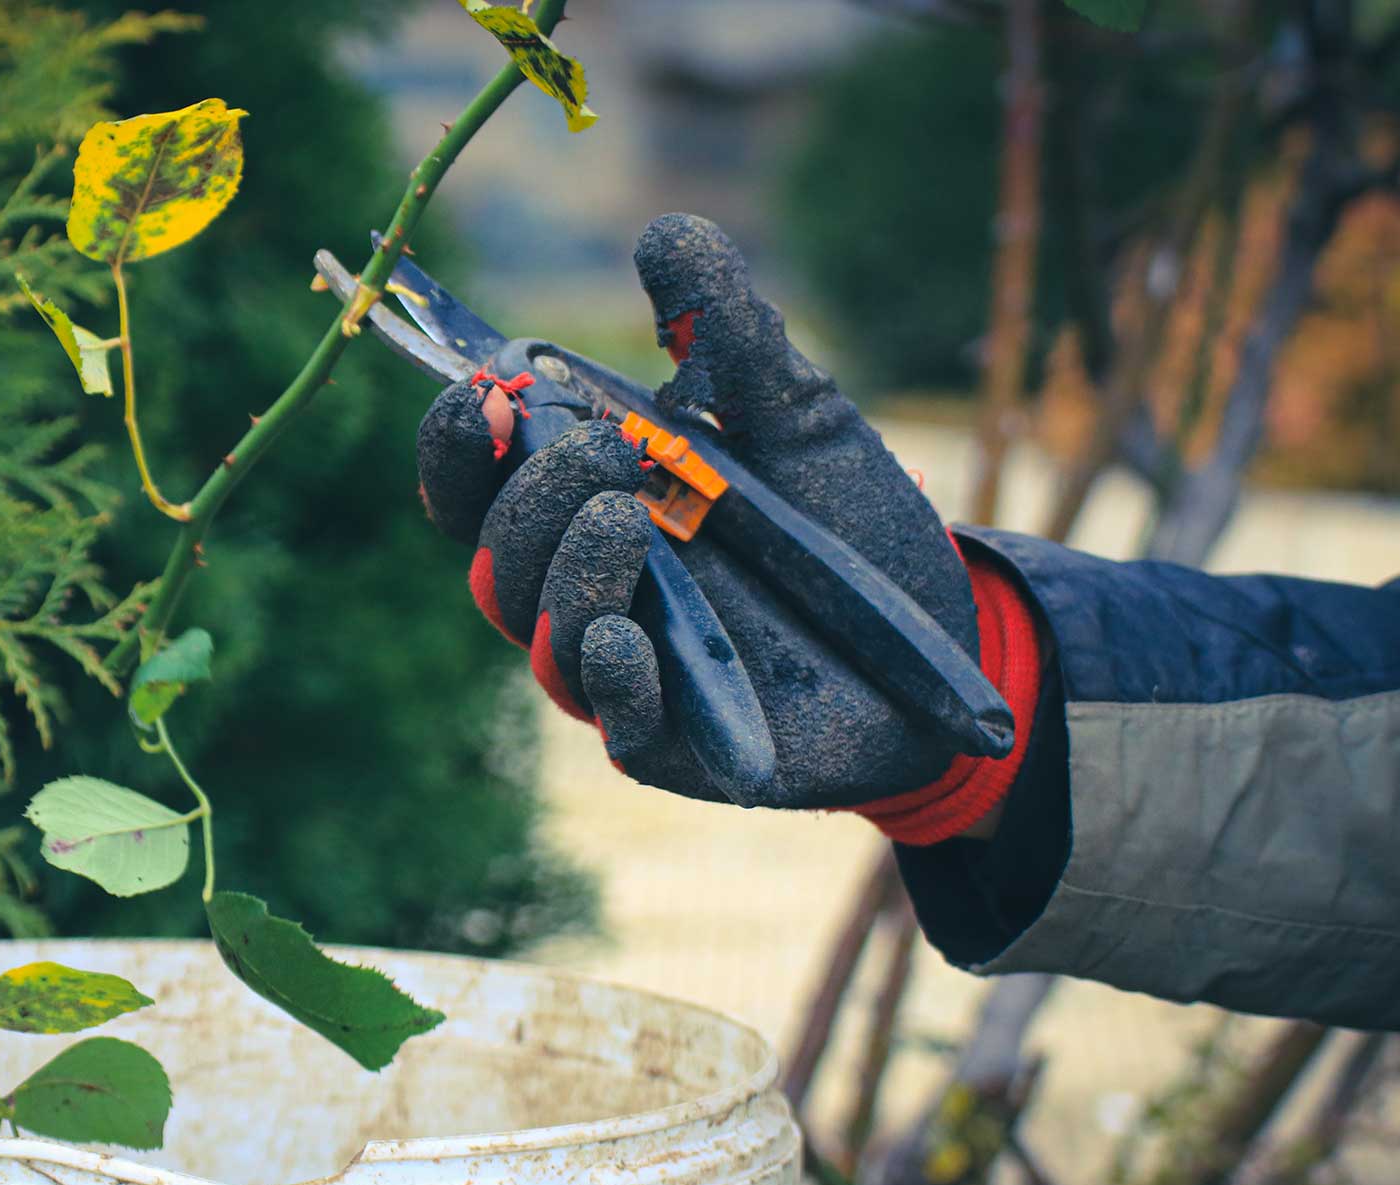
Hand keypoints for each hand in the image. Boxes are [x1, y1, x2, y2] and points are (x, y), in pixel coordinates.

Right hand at [415, 214, 982, 809]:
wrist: (941, 636)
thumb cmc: (844, 521)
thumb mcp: (793, 410)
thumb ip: (726, 330)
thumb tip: (664, 230)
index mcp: (585, 504)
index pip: (479, 481)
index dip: (458, 442)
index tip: (480, 395)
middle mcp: (585, 586)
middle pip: (493, 553)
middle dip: (528, 498)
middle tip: (603, 453)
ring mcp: (624, 668)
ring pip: (538, 632)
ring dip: (562, 575)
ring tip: (626, 522)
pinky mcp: (675, 740)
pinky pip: (613, 720)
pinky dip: (607, 675)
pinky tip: (624, 636)